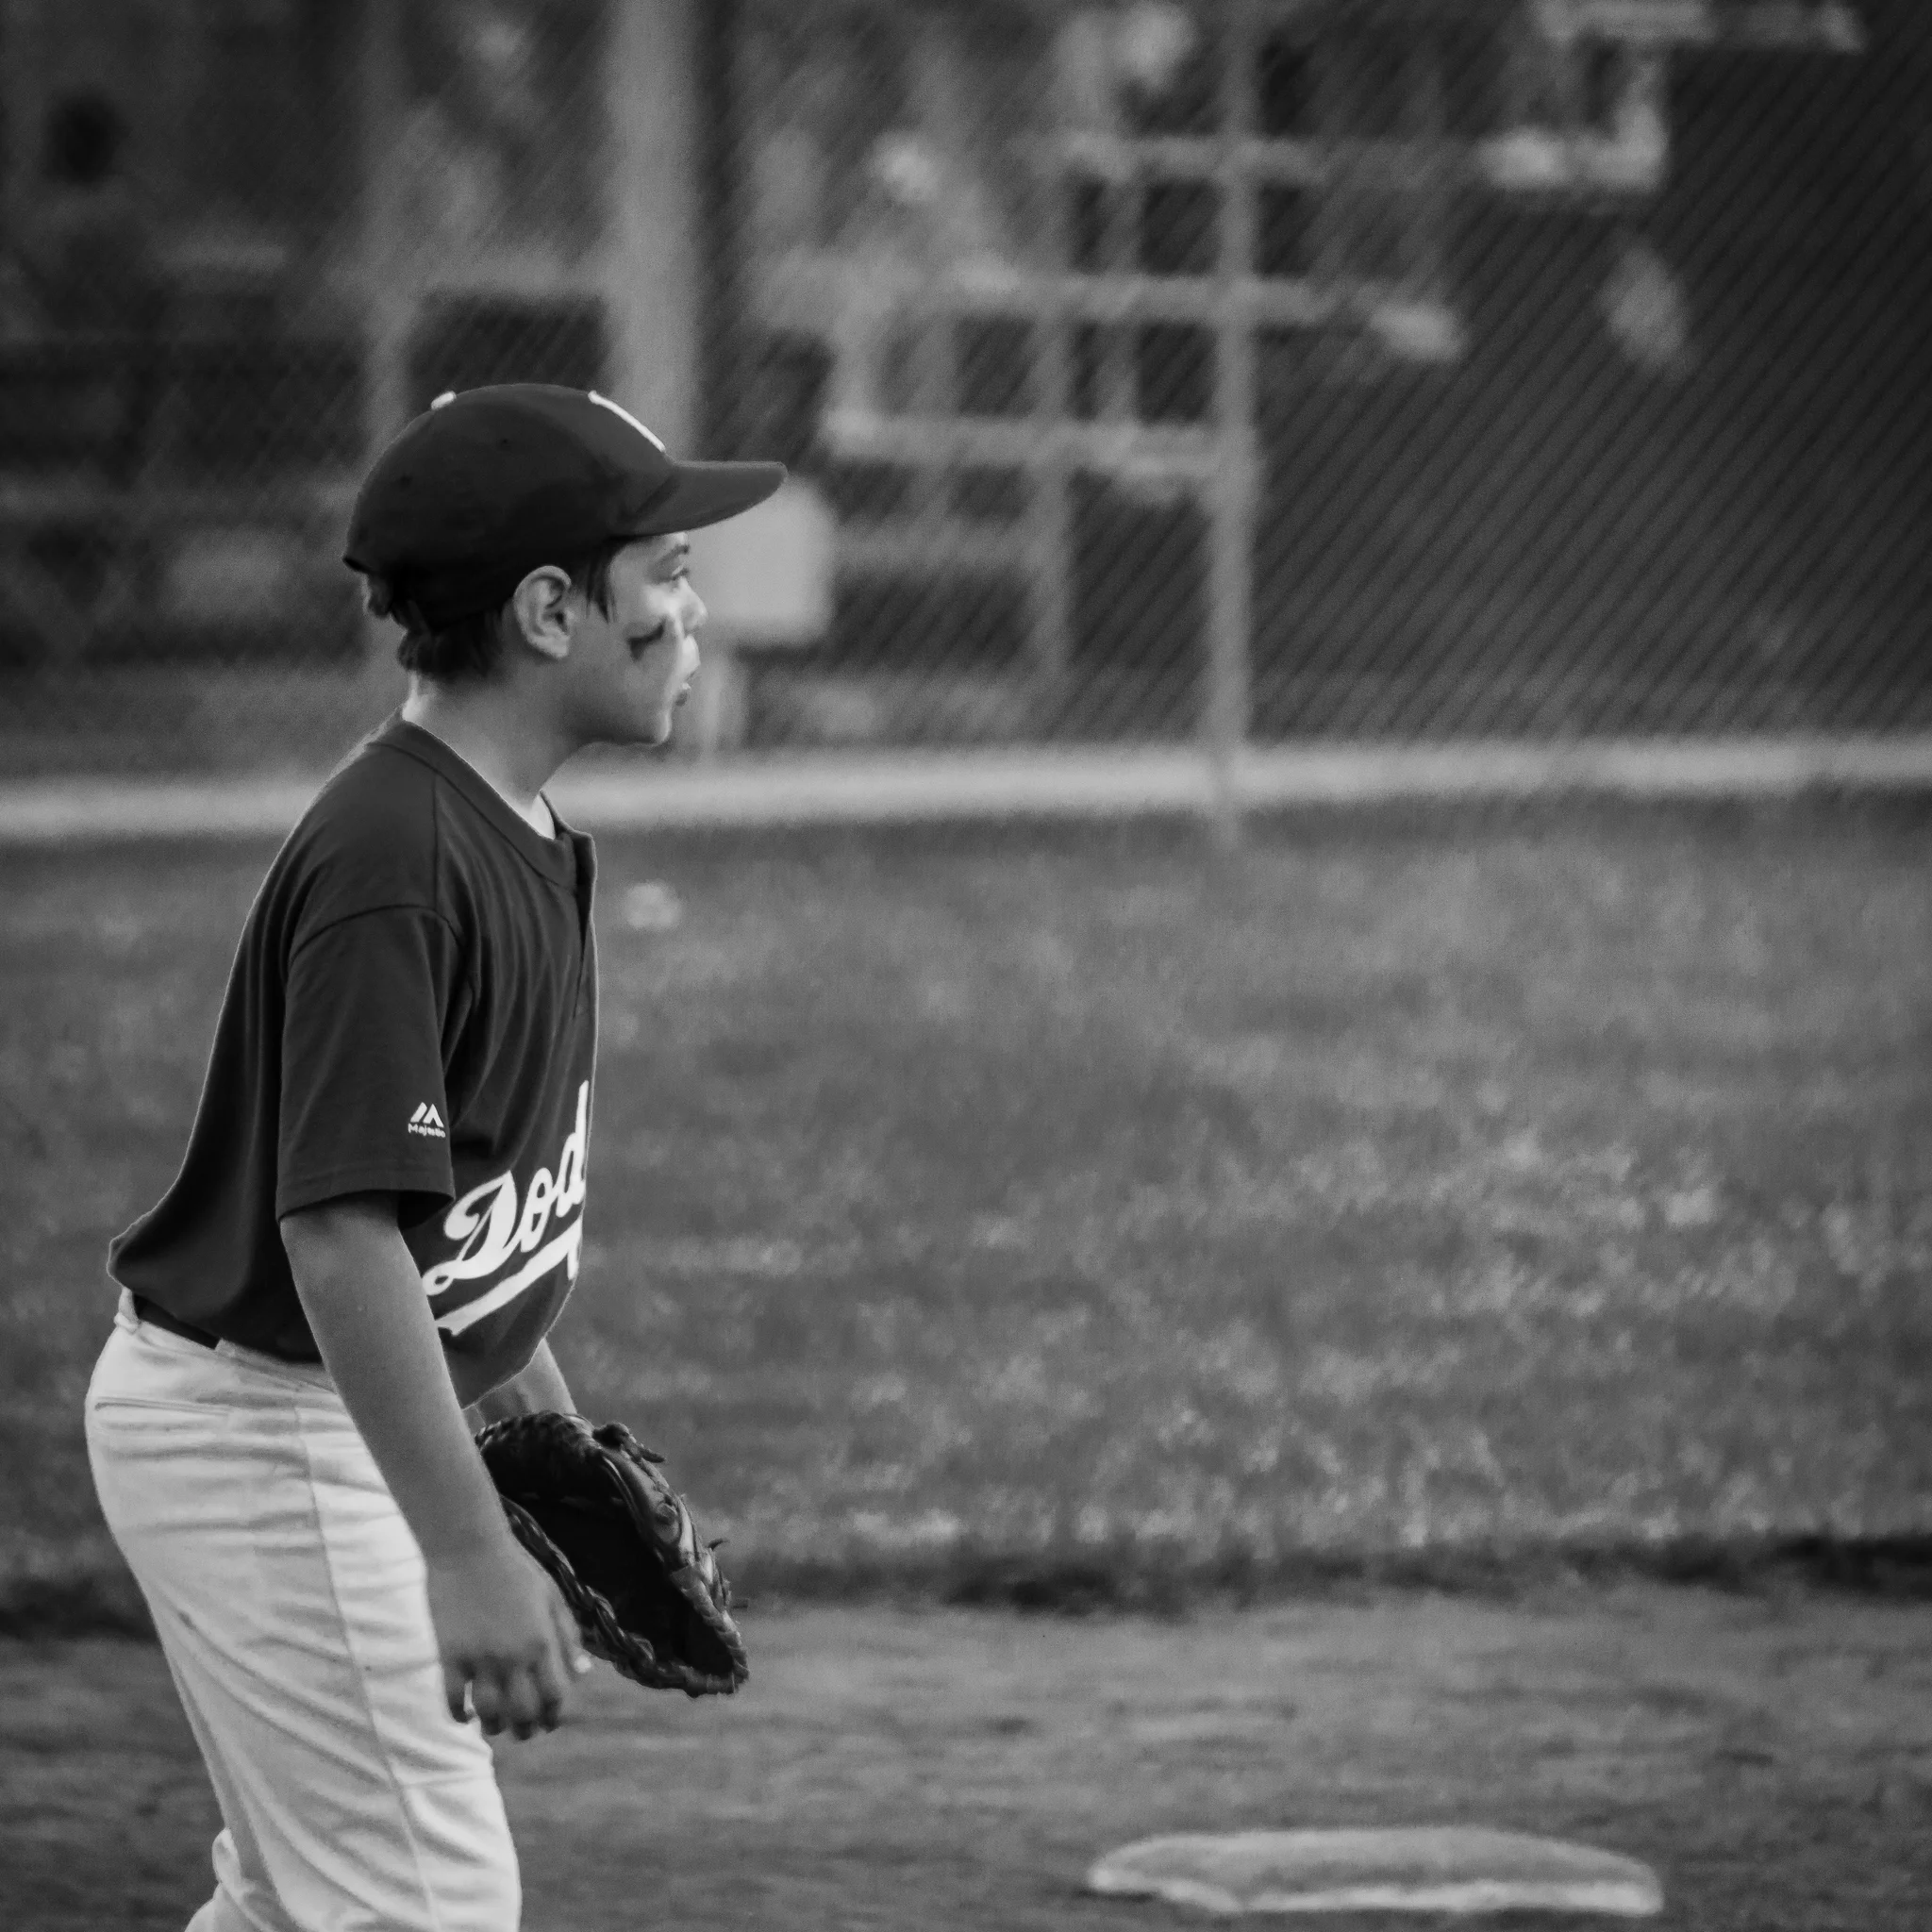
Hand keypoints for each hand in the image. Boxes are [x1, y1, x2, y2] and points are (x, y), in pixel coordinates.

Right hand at [423, 1534, 591, 1739]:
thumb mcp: (552, 1596)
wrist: (469, 1546)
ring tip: (495, 1727)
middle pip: (523, 1712)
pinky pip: (453, 1700)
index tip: (549, 1722)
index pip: (555, 1696)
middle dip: (526, 1729)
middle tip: (523, 1732)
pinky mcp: (450, 1656)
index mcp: (543, 1641)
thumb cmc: (516, 1567)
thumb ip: (568, 1636)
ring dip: (494, 1727)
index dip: (554, 1716)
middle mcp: (514, 1655)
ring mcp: (480, 1658)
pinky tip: (465, 1717)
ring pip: (489, 1713)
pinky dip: (459, 1716)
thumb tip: (582, 1674)